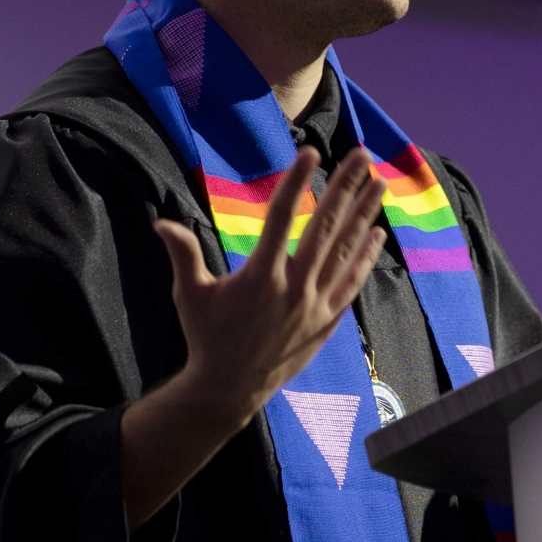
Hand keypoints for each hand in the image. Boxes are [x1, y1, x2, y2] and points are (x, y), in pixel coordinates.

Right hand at [119, 146, 386, 525]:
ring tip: (379, 184)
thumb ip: (183, 254)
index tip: (310, 152)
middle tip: (361, 156)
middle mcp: (294, 286)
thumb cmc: (207, 338)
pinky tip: (377, 234)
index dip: (296, 181)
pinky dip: (365, 257)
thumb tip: (161, 223)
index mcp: (261, 275)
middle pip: (325, 226)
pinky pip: (351, 282)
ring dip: (364, 214)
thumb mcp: (189, 295)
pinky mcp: (327, 320)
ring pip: (345, 250)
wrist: (230, 389)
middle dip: (345, 187)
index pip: (283, 216)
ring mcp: (315, 304)